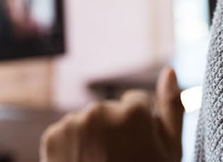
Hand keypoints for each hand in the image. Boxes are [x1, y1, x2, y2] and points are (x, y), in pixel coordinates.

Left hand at [40, 67, 183, 161]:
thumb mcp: (170, 153)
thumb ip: (172, 108)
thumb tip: (169, 70)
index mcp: (132, 111)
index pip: (136, 102)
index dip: (140, 128)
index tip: (139, 149)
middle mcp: (99, 110)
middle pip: (110, 111)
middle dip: (115, 130)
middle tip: (120, 161)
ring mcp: (72, 123)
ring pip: (87, 122)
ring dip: (93, 138)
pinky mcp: (51, 136)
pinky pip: (67, 133)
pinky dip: (72, 147)